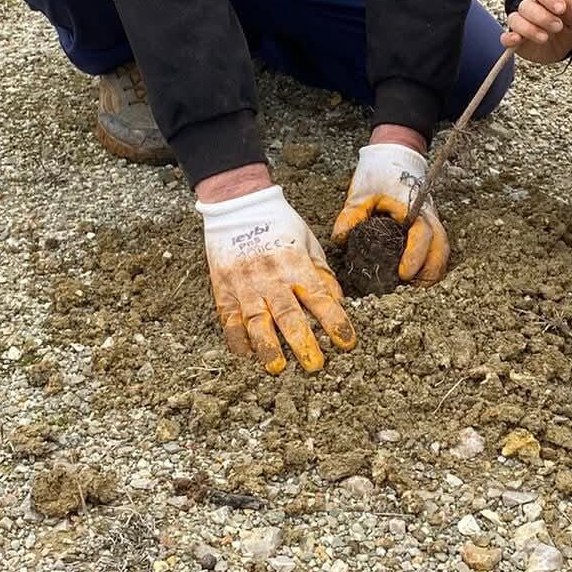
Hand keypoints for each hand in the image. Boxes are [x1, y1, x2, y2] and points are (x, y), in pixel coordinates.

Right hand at [198, 185, 355, 374]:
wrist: (237, 204)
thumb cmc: (278, 224)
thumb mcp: (308, 242)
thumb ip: (321, 274)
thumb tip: (337, 304)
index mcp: (296, 265)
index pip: (320, 298)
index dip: (335, 321)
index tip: (347, 343)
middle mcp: (271, 278)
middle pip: (288, 315)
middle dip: (302, 342)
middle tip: (314, 365)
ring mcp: (245, 286)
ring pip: (255, 322)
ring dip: (267, 347)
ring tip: (276, 367)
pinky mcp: (224, 290)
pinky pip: (229, 320)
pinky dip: (237, 339)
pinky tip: (247, 354)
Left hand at [333, 140, 449, 284]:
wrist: (396, 153)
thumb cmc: (379, 171)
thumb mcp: (361, 191)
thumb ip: (351, 215)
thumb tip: (341, 239)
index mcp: (414, 207)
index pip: (423, 234)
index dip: (416, 255)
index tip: (403, 274)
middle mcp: (428, 215)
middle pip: (441, 248)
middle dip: (430, 272)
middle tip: (414, 292)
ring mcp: (432, 220)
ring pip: (442, 250)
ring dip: (433, 270)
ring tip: (417, 291)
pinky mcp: (429, 225)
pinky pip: (437, 248)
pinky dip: (431, 264)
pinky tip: (418, 280)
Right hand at [501, 0, 571, 64]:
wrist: (567, 49)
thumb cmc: (571, 29)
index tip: (561, 8)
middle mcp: (530, 9)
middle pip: (526, 5)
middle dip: (542, 16)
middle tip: (558, 26)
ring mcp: (520, 25)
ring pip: (514, 19)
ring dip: (529, 28)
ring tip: (545, 38)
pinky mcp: (514, 41)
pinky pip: (505, 38)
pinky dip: (508, 38)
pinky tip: (517, 40)